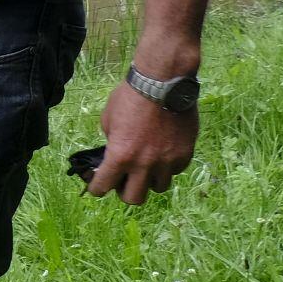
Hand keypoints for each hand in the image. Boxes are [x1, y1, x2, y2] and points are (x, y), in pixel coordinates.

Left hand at [88, 83, 195, 203]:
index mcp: (120, 156)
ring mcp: (167, 161)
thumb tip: (113, 156)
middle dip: (125, 191)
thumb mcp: (108, 120)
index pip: (102, 189)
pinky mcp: (185, 154)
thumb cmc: (130, 96)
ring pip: (158, 187)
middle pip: (133, 199)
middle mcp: (144, 164)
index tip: (98, 185)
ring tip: (147, 166)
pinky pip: (175, 171)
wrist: (163, 82)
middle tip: (124, 180)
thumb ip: (111, 142)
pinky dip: (168, 167)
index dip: (97, 188)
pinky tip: (163, 153)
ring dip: (149, 180)